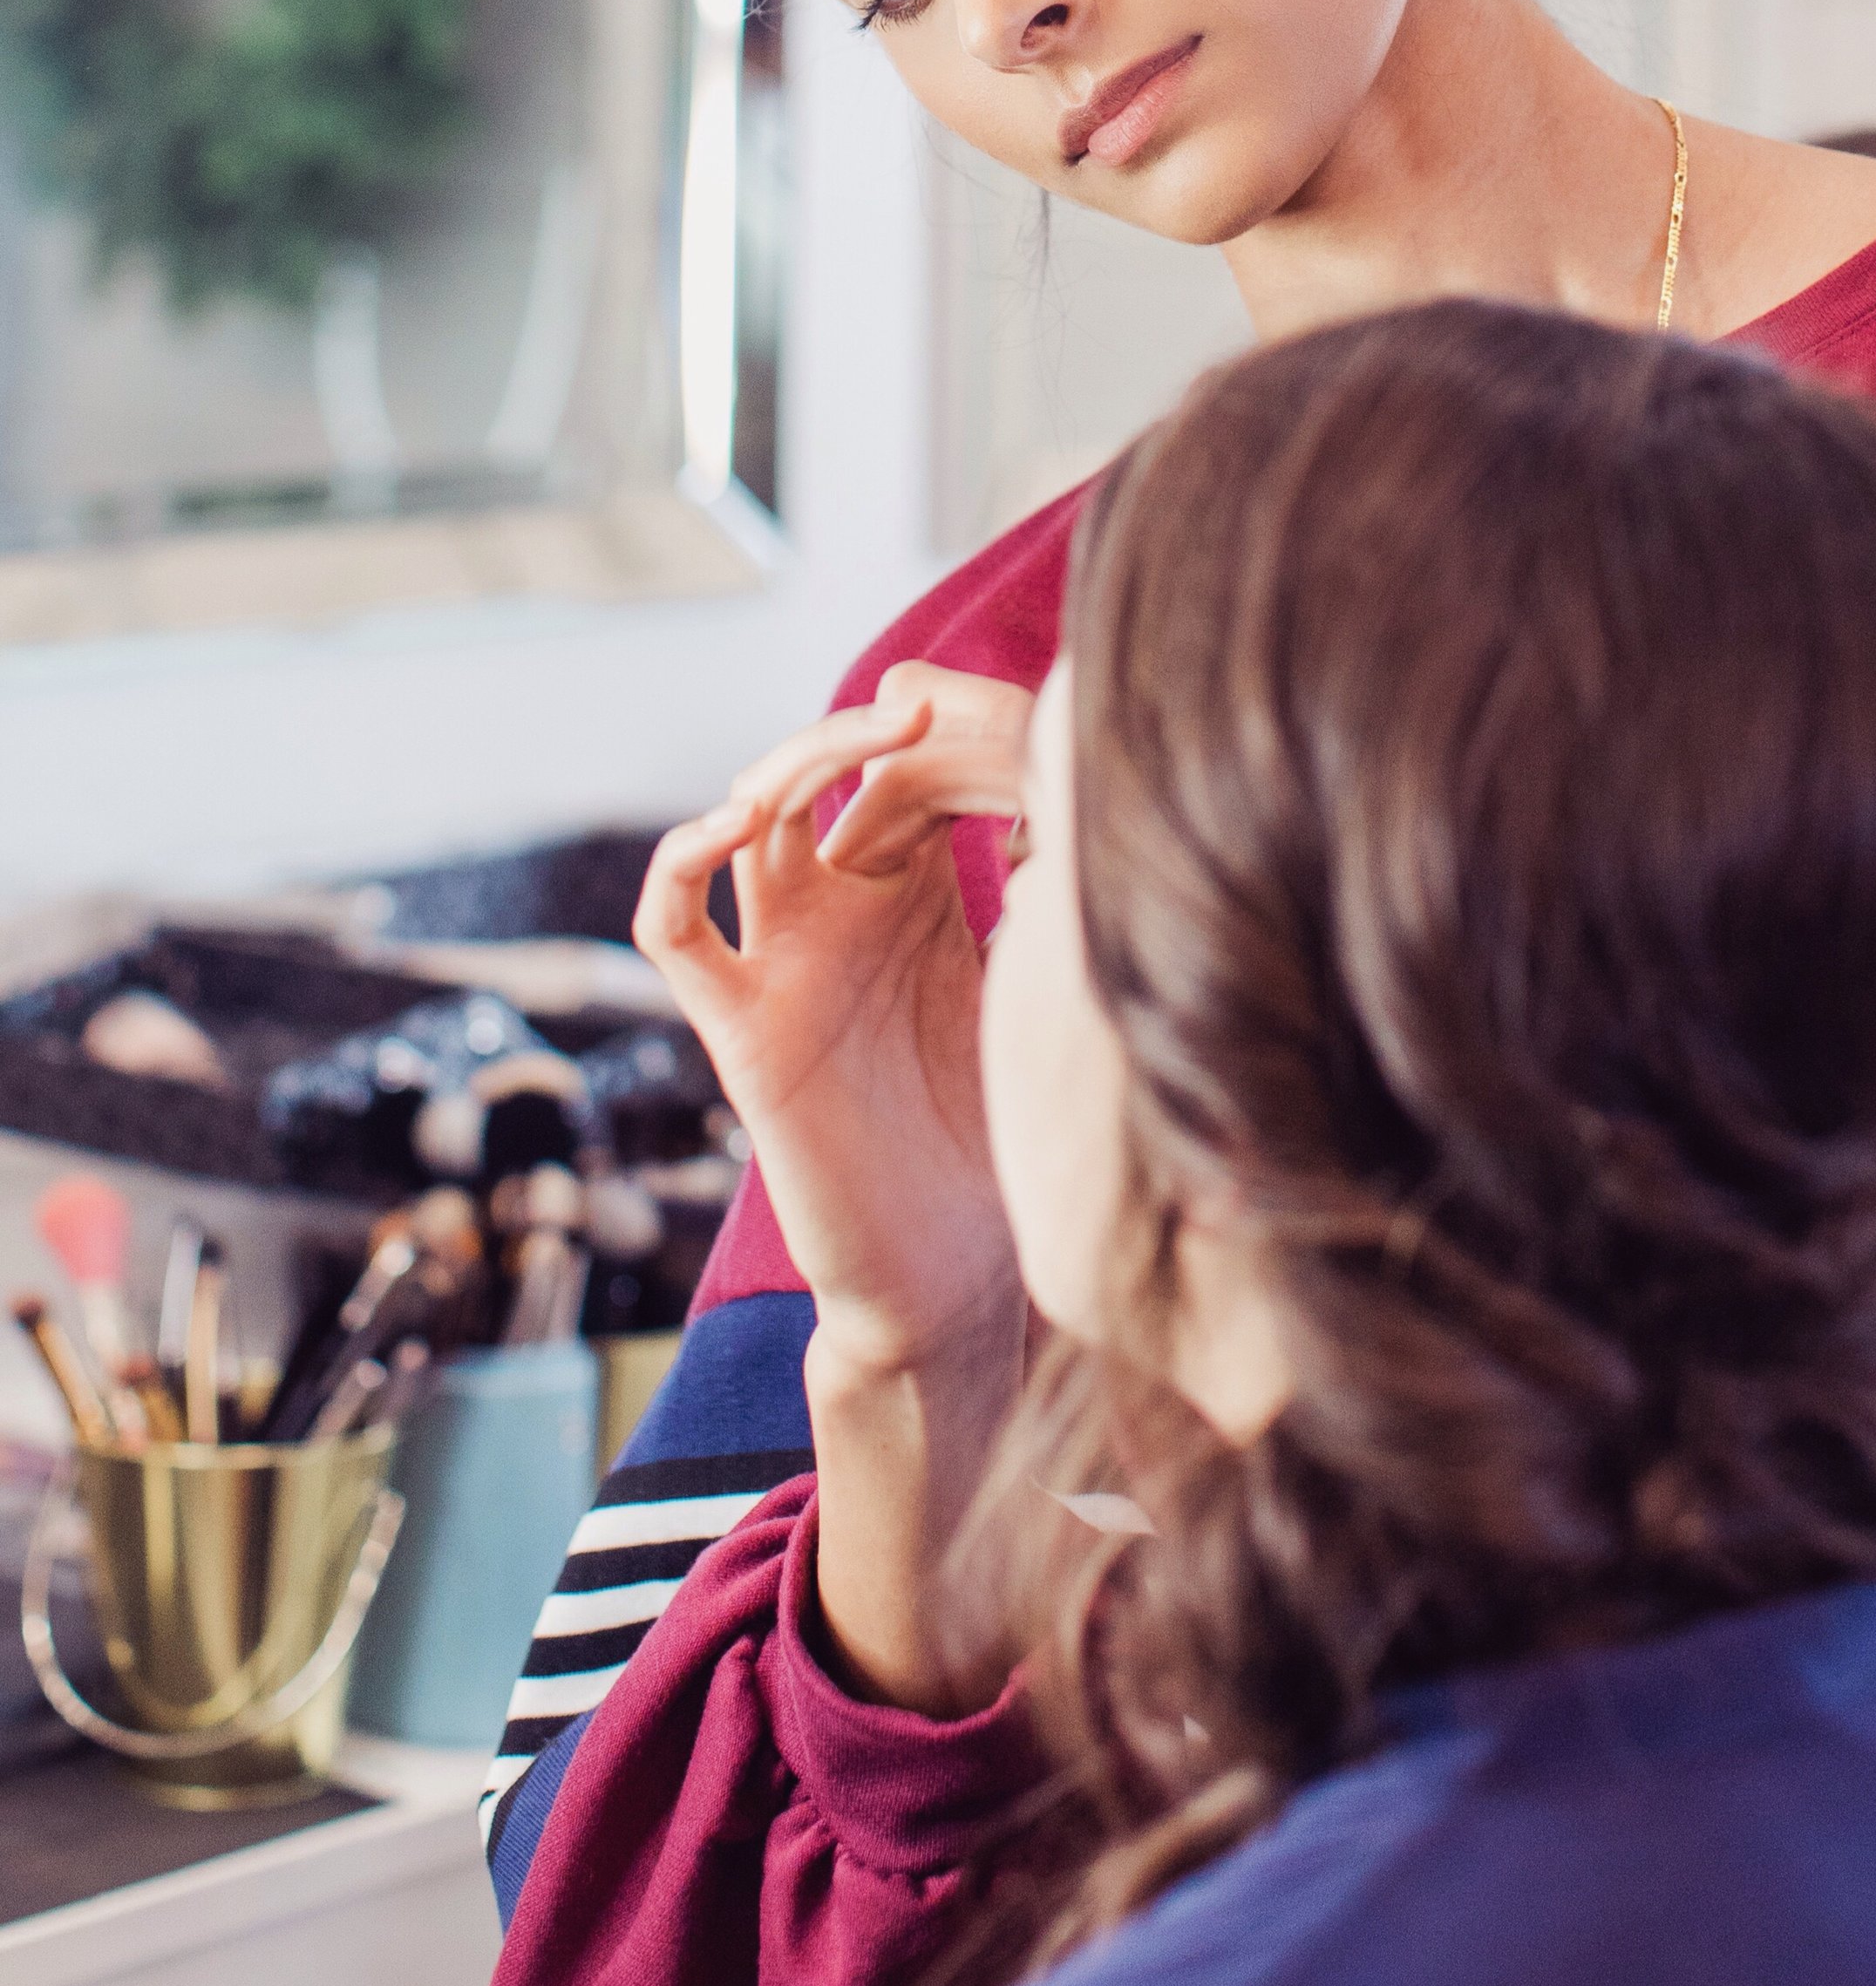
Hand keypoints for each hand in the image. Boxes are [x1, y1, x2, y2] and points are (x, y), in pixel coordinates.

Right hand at [634, 679, 1029, 1377]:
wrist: (959, 1276)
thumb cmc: (1005, 1135)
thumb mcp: (1040, 985)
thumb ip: (1054, 894)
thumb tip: (1091, 782)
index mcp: (909, 889)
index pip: (909, 769)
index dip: (961, 733)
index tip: (1035, 719)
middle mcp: (836, 908)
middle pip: (828, 769)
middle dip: (890, 727)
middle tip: (952, 709)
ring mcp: (782, 960)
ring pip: (749, 814)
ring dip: (799, 757)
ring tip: (879, 734)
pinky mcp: (742, 1028)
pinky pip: (674, 930)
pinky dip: (681, 863)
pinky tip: (733, 822)